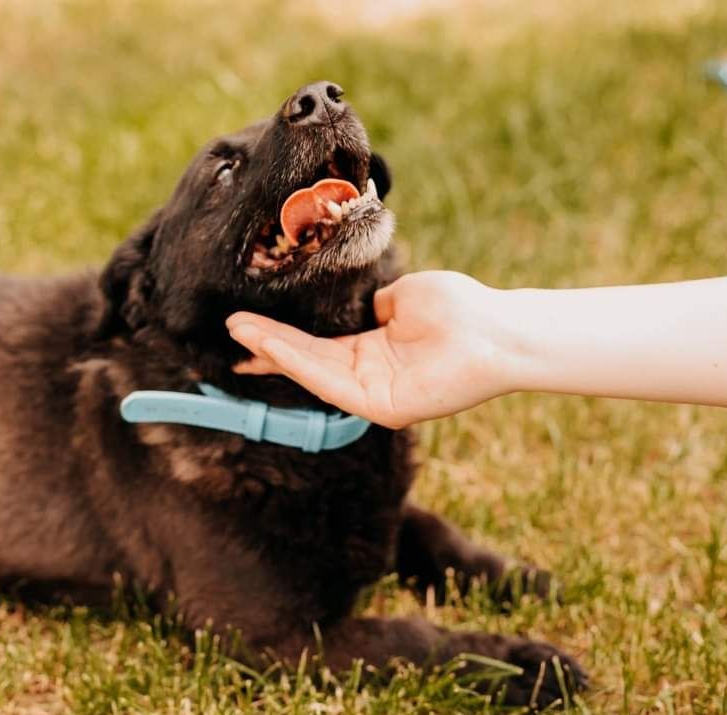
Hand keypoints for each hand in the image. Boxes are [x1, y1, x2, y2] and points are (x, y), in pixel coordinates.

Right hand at [227, 271, 513, 427]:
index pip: (317, 345)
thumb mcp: (401, 296)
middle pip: (307, 361)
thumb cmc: (460, 308)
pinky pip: (332, 382)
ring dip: (275, 351)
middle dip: (268, 344)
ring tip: (240, 331)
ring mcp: (373, 393)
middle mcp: (368, 375)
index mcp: (372, 349)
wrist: (497, 328)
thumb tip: (356, 303)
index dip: (282, 333)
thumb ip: (371, 303)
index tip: (247, 320)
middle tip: (229, 329)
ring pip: (313, 372)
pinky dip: (299, 362)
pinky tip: (272, 343)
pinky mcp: (382, 407)